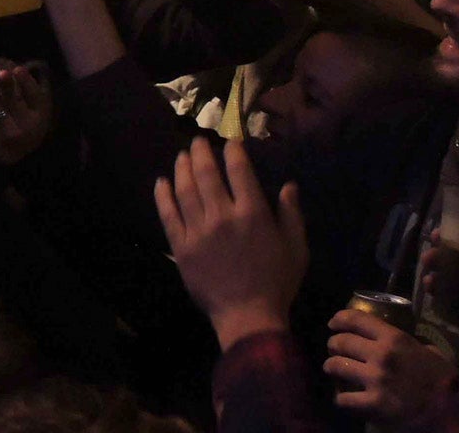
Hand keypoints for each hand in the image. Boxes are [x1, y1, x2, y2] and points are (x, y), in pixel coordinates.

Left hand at [0, 59, 53, 166]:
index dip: (26, 83)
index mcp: (40, 114)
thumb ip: (31, 88)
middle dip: (6, 85)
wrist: (18, 157)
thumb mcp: (38, 109)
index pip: (35, 97)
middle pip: (14, 102)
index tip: (17, 68)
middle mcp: (26, 125)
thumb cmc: (28, 124)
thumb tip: (14, 62)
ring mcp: (8, 131)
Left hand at [155, 137, 307, 350]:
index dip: (233, 150)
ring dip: (181, 167)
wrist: (248, 317)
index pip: (239, 170)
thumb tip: (288, 184)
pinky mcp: (181, 246)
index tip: (230, 141)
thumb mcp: (296, 248)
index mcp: (252, 214)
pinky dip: (162, 195)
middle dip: (201, 151)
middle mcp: (222, 216)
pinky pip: (167, 214)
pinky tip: (161, 182)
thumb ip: (291, 213)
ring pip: (184, 189)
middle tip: (198, 141)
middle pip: (206, 173)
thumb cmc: (277, 282)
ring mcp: (198, 230)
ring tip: (182, 155)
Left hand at [324, 309, 455, 419]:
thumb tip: (392, 339)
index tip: (333, 324)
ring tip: (332, 369)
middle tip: (334, 350)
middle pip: (340, 342)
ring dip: (331, 367)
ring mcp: (376, 379)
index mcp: (394, 338)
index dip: (339, 319)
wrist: (454, 411)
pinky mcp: (374, 404)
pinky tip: (344, 399)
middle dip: (332, 345)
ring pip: (336, 366)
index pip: (356, 319)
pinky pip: (343, 399)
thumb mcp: (429, 352)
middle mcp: (381, 355)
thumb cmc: (445, 380)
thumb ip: (407, 343)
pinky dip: (340, 399)